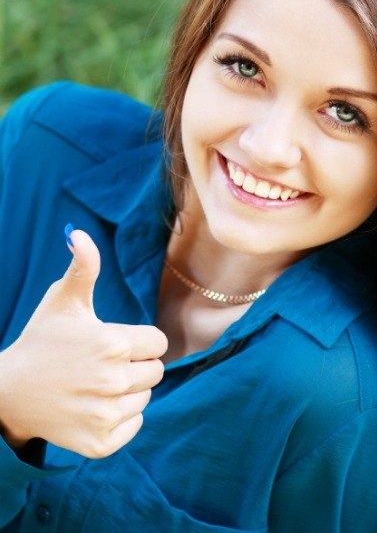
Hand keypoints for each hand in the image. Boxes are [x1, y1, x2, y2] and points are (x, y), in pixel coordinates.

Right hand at [0, 229, 166, 457]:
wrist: (10, 392)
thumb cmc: (41, 341)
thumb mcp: (62, 301)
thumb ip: (82, 267)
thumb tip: (80, 233)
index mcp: (112, 343)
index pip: (158, 343)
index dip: (140, 340)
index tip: (117, 342)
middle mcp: (113, 381)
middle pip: (156, 371)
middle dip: (136, 364)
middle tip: (106, 363)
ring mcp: (106, 415)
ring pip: (146, 398)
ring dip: (129, 391)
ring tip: (98, 384)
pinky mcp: (100, 442)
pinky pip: (135, 426)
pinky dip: (122, 418)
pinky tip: (98, 406)